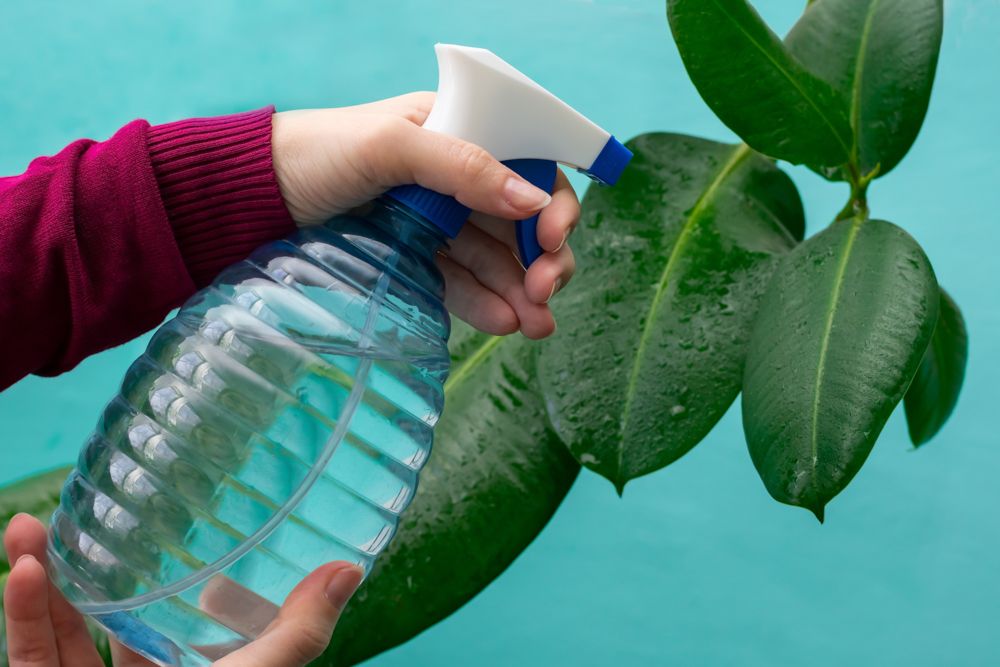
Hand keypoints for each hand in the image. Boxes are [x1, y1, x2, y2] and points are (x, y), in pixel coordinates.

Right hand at [3, 514, 362, 666]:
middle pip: (111, 614)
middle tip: (80, 511)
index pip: (184, 614)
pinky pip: (32, 658)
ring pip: (62, 631)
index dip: (175, 569)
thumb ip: (298, 634)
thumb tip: (350, 568)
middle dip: (92, 563)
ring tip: (31, 525)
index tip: (165, 516)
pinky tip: (23, 570)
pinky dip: (22, 617)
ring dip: (44, 580)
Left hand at [271, 93, 578, 338]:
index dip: (552, 204)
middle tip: (545, 294)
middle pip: (522, 221)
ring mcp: (439, 222)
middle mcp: (458, 177)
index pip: (529, 165)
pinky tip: (504, 323)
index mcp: (461, 132)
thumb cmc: (318, 152)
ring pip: (498, 259)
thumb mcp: (390, 145)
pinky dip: (486, 304)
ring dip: (522, 292)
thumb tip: (532, 200)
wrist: (255, 198)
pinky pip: (463, 283)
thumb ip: (462, 165)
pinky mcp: (419, 259)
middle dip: (544, 259)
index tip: (552, 238)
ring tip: (536, 326)